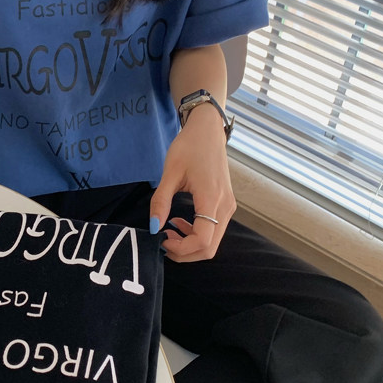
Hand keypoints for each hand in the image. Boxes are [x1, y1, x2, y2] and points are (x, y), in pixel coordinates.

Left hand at [149, 103, 235, 261]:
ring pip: (212, 242)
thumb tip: (154, 228)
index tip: (161, 239)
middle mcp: (225, 207)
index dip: (181, 249)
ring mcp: (228, 207)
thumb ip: (161, 201)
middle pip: (210, 248)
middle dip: (184, 252)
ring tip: (168, 231)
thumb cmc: (189, 147)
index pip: (202, 241)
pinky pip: (213, 230)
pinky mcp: (225, 205)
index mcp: (212, 199)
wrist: (207, 130)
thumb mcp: (170, 172)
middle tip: (162, 241)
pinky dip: (196, 235)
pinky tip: (179, 222)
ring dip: (190, 244)